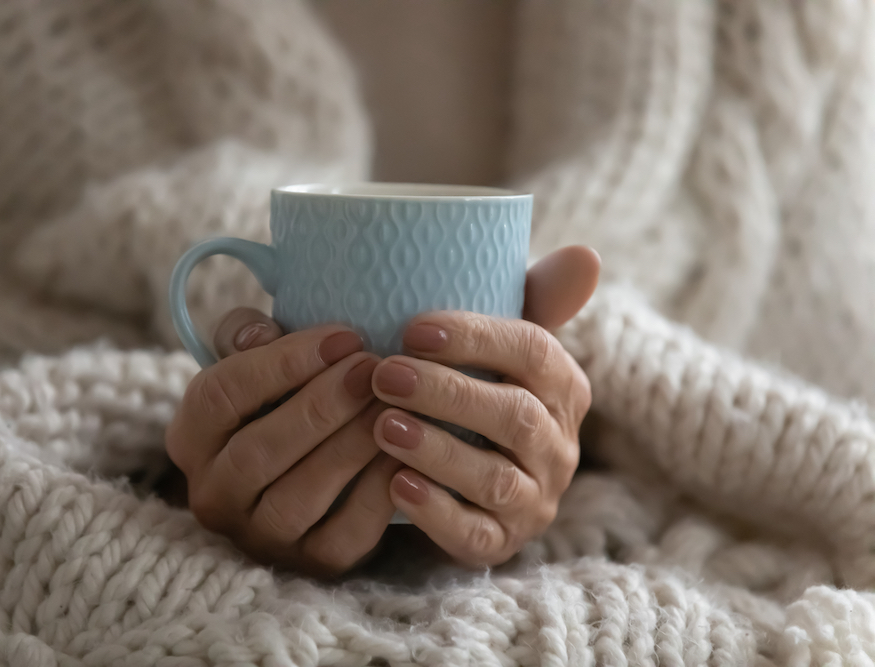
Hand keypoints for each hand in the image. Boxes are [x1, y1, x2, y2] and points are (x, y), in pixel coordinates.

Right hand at [165, 308, 399, 576]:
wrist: (315, 467)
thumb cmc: (283, 399)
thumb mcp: (257, 360)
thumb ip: (248, 334)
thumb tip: (260, 332)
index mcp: (191, 438)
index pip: (220, 396)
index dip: (282, 363)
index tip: (343, 337)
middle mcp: (214, 495)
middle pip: (258, 451)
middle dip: (321, 406)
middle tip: (373, 369)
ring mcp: (260, 537)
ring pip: (299, 497)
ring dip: (350, 446)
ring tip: (392, 405)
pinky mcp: (312, 564)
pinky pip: (345, 534)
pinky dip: (377, 491)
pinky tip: (405, 452)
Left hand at [370, 246, 600, 566]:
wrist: (466, 473)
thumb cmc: (479, 387)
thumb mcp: (501, 343)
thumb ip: (536, 297)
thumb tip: (586, 255)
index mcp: (563, 386)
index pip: (534, 352)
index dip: (476, 338)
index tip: (413, 327)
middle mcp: (558, 446)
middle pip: (513, 416)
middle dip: (447, 393)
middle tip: (383, 374)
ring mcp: (534, 499)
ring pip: (495, 479)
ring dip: (438, 450)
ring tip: (381, 425)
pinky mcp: (502, 542)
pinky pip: (475, 536)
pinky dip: (434, 511)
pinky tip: (393, 484)